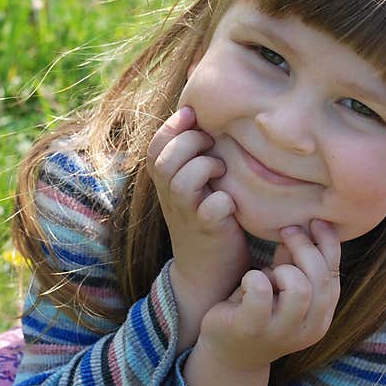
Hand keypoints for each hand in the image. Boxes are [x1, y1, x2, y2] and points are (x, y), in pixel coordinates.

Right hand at [147, 106, 250, 301]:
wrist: (207, 272)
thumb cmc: (207, 219)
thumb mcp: (193, 188)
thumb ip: (192, 159)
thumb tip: (204, 120)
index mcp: (166, 184)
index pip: (154, 148)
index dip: (169, 127)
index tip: (191, 113)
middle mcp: (172, 199)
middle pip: (165, 161)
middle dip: (189, 142)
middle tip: (211, 143)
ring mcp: (189, 216)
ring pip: (182, 182)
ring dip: (204, 167)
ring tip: (221, 169)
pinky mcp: (209, 232)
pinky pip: (210, 210)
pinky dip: (222, 201)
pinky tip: (231, 200)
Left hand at [196, 219, 340, 371]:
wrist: (229, 352)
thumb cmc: (260, 310)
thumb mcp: (283, 286)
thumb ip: (296, 262)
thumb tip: (305, 226)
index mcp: (322, 315)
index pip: (334, 273)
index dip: (328, 242)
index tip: (314, 221)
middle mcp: (310, 328)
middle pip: (320, 278)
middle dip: (303, 247)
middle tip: (285, 231)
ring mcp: (282, 332)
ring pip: (299, 288)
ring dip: (282, 270)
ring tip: (268, 272)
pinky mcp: (252, 328)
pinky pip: (260, 292)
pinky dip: (254, 277)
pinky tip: (247, 281)